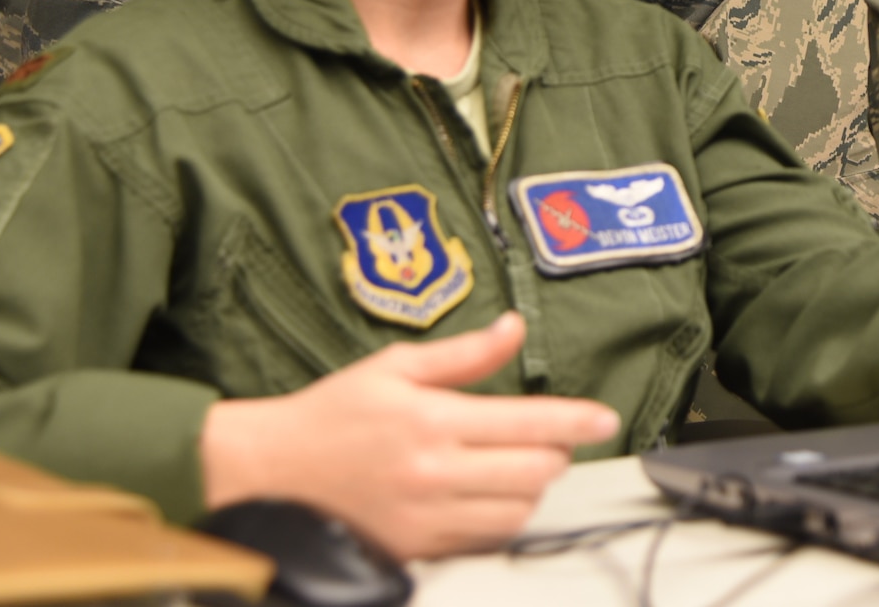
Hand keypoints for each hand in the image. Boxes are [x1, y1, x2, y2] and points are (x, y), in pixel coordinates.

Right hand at [200, 311, 619, 557]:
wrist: (273, 469)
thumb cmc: (334, 413)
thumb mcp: (395, 367)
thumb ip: (464, 354)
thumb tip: (512, 328)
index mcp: (432, 420)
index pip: (529, 423)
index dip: (576, 421)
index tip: (605, 419)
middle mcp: (434, 473)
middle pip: (535, 473)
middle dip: (554, 453)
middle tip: (545, 437)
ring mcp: (427, 518)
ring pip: (517, 512)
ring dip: (531, 488)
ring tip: (512, 464)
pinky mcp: (418, 549)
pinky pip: (486, 541)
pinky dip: (501, 519)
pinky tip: (487, 496)